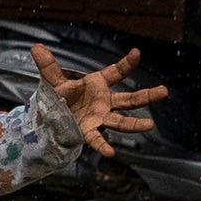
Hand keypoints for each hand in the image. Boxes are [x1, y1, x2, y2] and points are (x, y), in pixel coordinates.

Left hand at [41, 44, 168, 153]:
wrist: (51, 118)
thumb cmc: (58, 97)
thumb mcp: (52, 81)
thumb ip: (48, 66)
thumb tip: (36, 47)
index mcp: (97, 85)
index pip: (116, 73)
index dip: (126, 63)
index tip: (137, 53)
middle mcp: (104, 102)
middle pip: (130, 99)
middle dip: (147, 96)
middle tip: (164, 91)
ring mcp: (100, 118)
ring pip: (122, 121)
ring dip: (135, 124)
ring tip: (150, 125)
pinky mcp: (89, 131)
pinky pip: (98, 139)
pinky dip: (103, 145)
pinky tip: (110, 153)